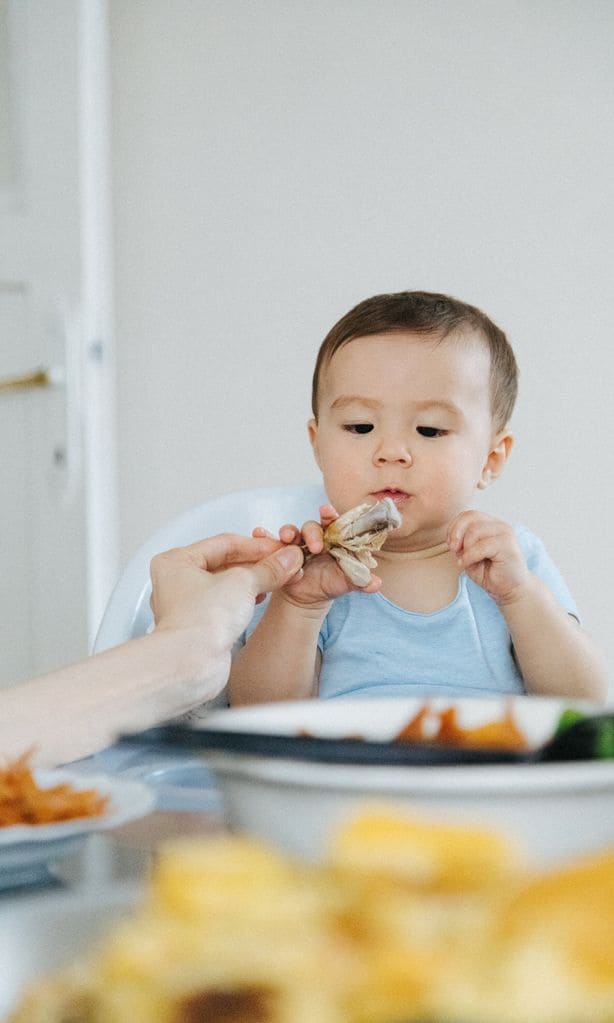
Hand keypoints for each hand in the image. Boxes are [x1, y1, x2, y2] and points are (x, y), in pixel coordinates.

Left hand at [150, 533, 303, 653]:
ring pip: (227, 584)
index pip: (224, 543)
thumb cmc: (199, 622)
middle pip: (226, 562)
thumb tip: (285, 559)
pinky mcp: (200, 625)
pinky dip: (246, 598)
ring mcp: (188, 605)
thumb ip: (268, 568)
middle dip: (258, 564)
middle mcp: (177, 581)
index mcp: (176, 561)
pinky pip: (226, 603)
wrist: (191, 664)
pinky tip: (262, 597)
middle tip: (283, 563)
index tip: (280, 549)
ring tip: (279, 578)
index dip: (257, 545)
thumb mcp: (242, 583)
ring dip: (255, 581)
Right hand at [252, 504, 380, 607]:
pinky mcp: (279, 551)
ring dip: (287, 531)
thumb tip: (376, 584)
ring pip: (290, 531)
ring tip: (286, 537)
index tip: (328, 512)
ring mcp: (295, 543)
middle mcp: (314, 537)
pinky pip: (270, 541)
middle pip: (312, 525)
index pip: (334, 522)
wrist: (307, 598)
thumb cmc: (329, 584)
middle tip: (316, 545)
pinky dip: (263, 536)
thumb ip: (361, 581)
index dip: (331, 514)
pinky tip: (259, 533)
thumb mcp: (345, 583)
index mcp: (333, 538)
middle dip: (312, 531)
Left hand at [447, 511, 528, 604]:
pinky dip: (469, 556)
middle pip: (471, 516)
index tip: (450, 545)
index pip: (468, 514)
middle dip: (457, 533)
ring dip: (464, 547)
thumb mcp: (468, 554)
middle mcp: (499, 526)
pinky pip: (482, 546)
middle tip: (453, 550)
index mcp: (490, 524)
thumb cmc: (489, 573)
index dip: (454, 526)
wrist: (510, 590)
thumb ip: (461, 542)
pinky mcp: (508, 546)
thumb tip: (453, 537)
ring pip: (475, 530)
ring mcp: (505, 534)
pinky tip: (466, 565)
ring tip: (464, 560)